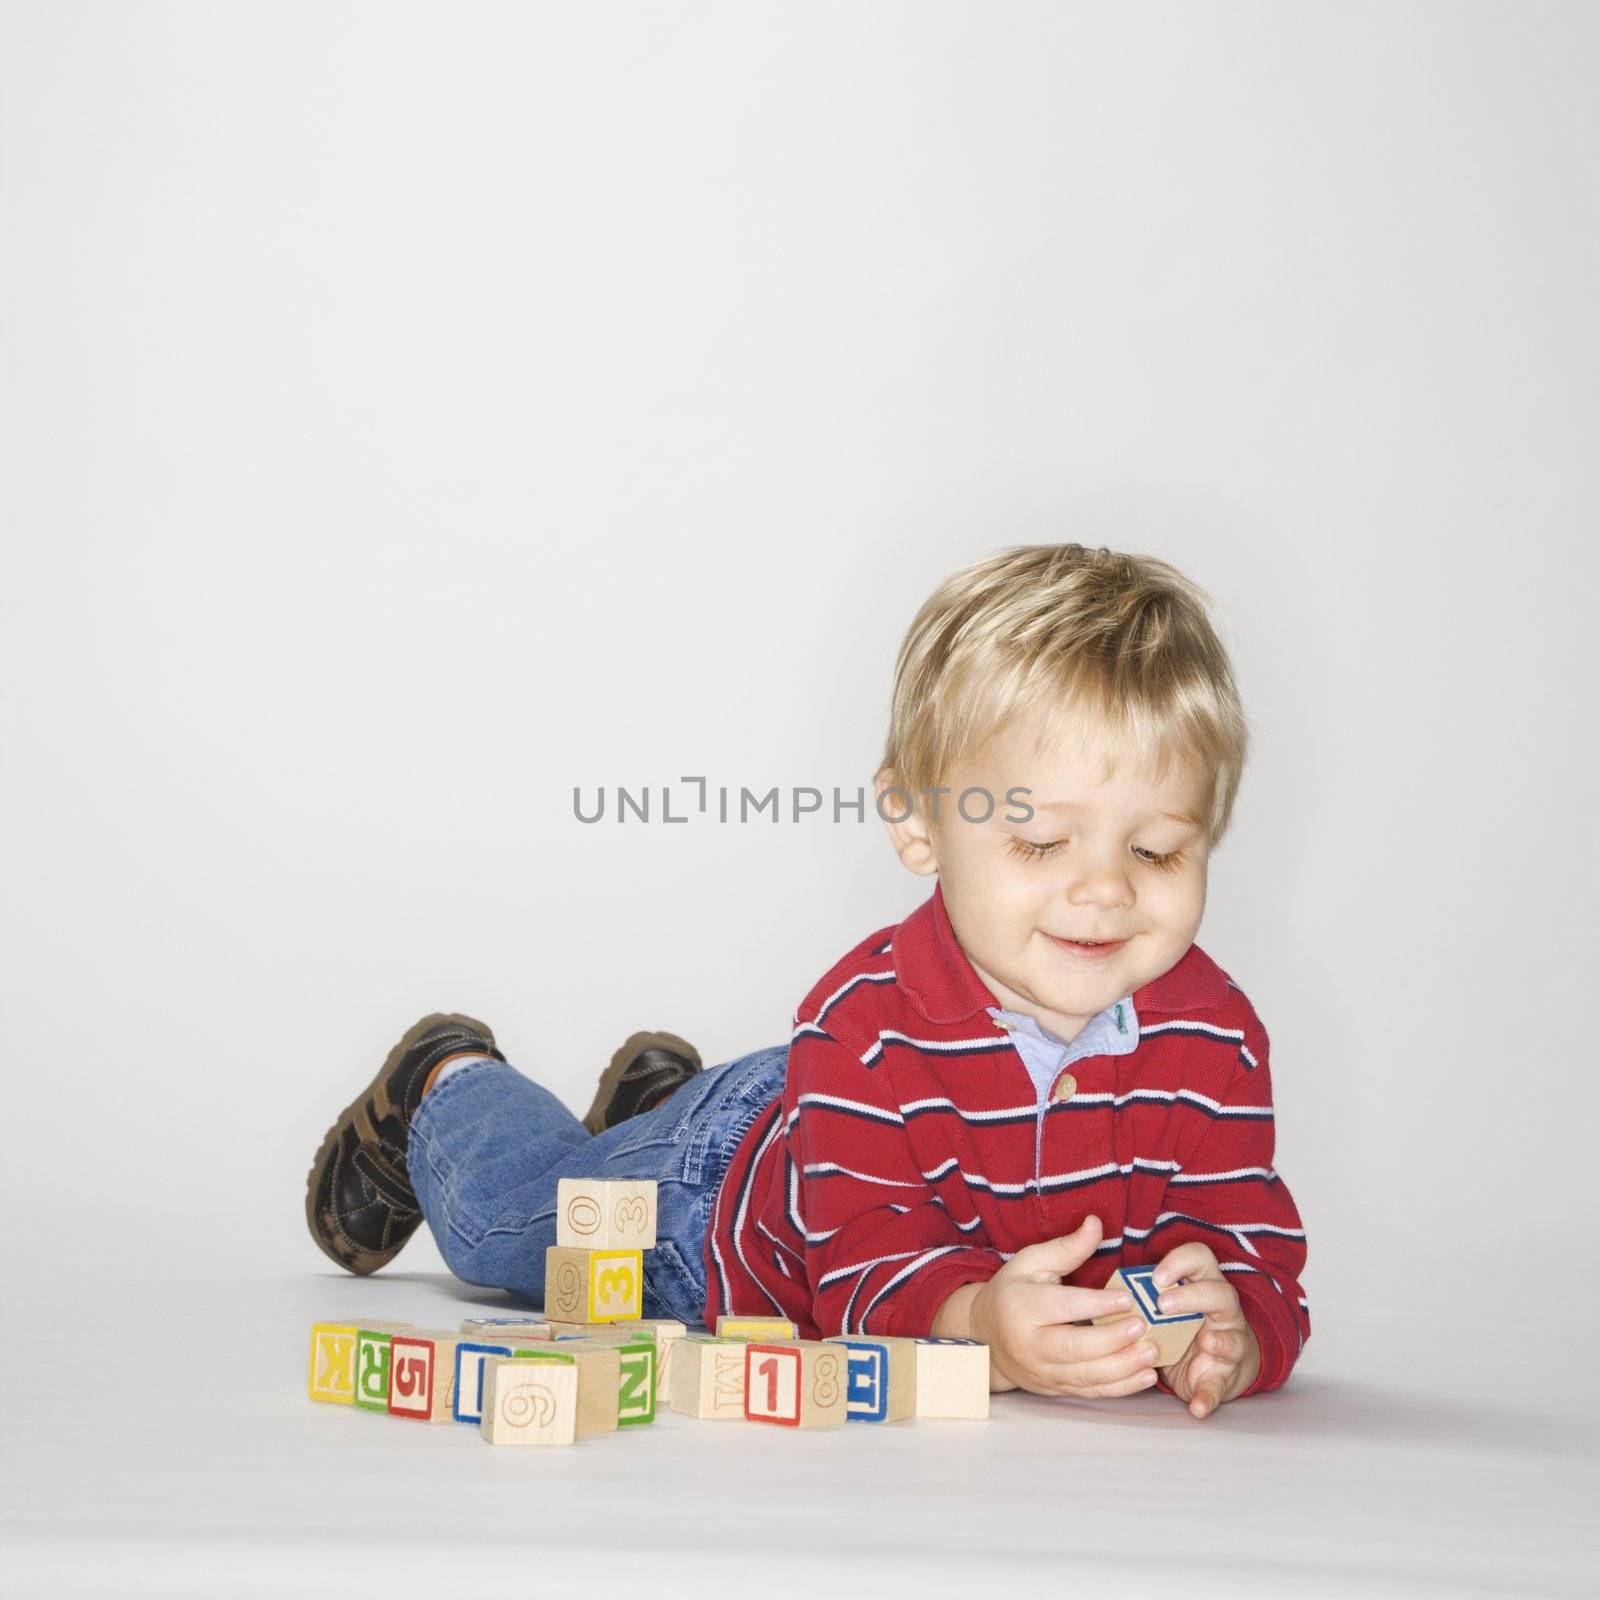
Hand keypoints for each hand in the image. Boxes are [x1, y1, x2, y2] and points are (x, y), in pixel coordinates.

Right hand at [969, 1215, 1165, 1398]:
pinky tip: (1146, 1375)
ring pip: (1084, 1376)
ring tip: (1152, 1352)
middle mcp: (1029, 1343)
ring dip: (1123, 1368)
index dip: (1096, 1304)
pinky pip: (1089, 1393)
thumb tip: (1096, 1223)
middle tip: (1143, 1327)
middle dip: (1112, 1340)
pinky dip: (1120, 1388)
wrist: (985, 1335)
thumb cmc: (1013, 1291)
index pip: (1062, 1307)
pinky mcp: (1054, 1389)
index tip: (1129, 1298)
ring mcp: (1042, 1371)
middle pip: (1073, 1348)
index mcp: (1023, 1306)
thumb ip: (1066, 1247)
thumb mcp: (1032, 1262)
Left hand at [1147, 1241, 1261, 1419]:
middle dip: (1193, 1297)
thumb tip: (1101, 1287)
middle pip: (1219, 1294)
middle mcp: (1221, 1309)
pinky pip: (1219, 1387)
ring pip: (1233, 1337)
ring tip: (1207, 1343)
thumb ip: (1142, 1293)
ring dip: (1220, 1340)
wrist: (1214, 1359)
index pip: (1200, 1258)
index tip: (1156, 1275)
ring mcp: (1229, 1342)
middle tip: (1164, 1304)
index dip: (1180, 1262)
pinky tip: (1197, 1406)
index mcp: (1202, 1282)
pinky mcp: (1224, 1376)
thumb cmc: (1178, 1321)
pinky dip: (1209, 1397)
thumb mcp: (1162, 1303)